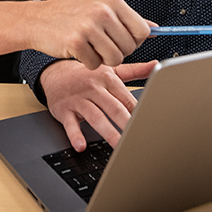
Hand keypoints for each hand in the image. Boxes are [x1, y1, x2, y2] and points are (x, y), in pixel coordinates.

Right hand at [29, 0, 149, 69]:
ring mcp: (89, 26)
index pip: (143, 31)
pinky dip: (88, 63)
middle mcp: (102, 11)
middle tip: (100, 45)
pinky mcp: (76, 42)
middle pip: (130, 48)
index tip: (121, 40)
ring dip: (104, 60)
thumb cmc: (69, 15)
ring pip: (115, 59)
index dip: (134, 41)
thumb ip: (127, 19)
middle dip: (117, 52)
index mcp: (112, 1)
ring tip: (91, 49)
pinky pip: (95, 65)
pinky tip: (78, 51)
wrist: (37, 19)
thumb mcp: (99, 8)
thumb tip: (155, 28)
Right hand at [40, 59, 157, 150]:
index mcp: (108, 79)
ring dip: (108, 133)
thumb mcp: (110, 70)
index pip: (126, 99)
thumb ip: (135, 70)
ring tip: (118, 146)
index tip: (149, 125)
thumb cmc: (86, 74)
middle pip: (113, 108)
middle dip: (126, 123)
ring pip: (96, 117)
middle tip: (138, 137)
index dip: (139, 112)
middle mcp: (94, 88)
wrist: (55, 72)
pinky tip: (81, 145)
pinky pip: (70, 124)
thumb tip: (156, 65)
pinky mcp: (64, 110)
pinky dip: (75, 135)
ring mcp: (78, 99)